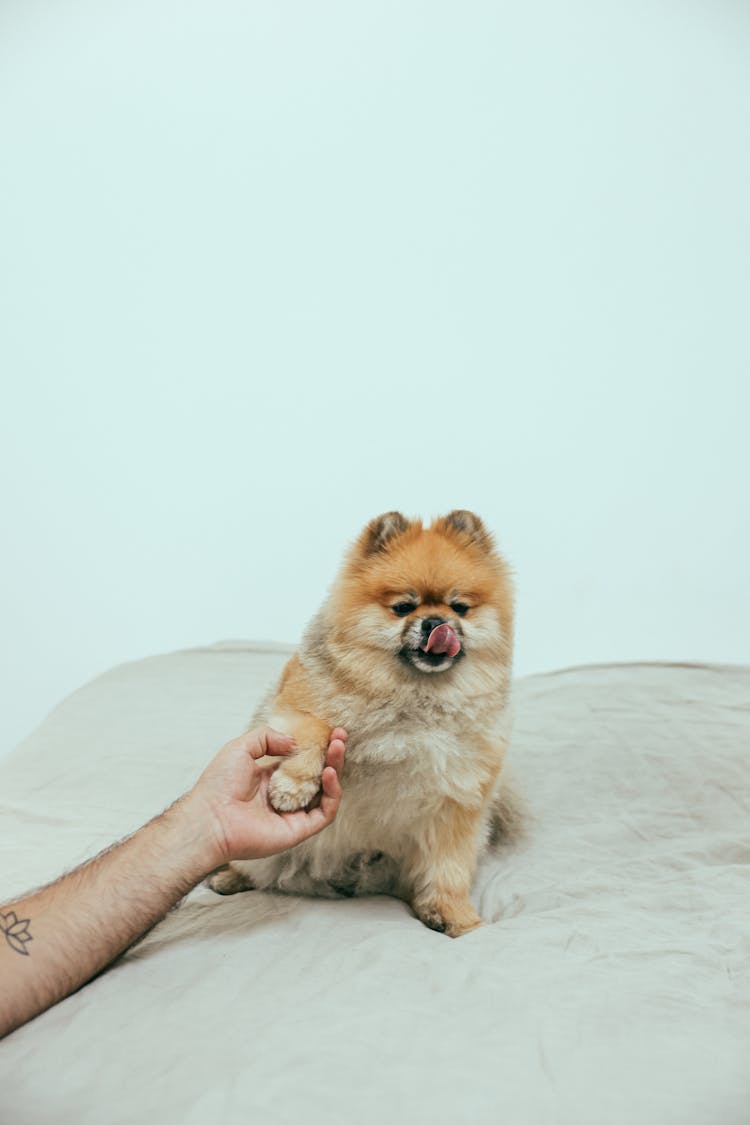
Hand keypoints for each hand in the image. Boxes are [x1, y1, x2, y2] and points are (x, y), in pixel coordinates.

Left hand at [185, 726, 346, 865]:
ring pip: (325, 792)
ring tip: (337, 748)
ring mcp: (292, 813)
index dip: (316, 746)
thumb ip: (266, 737)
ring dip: (335, 769)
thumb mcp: (240, 747)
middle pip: (317, 775)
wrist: (210, 818)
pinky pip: (324, 813)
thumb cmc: (218, 785)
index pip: (301, 761)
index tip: (328, 730)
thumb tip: (294, 742)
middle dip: (331, 754)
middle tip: (340, 736)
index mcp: (270, 778)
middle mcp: (284, 796)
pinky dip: (332, 793)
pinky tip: (329, 773)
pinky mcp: (298, 830)